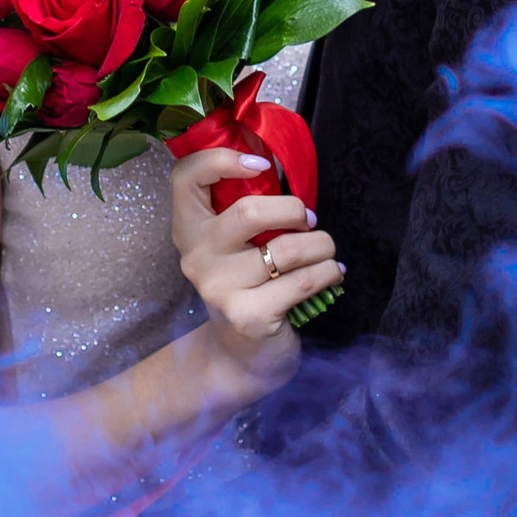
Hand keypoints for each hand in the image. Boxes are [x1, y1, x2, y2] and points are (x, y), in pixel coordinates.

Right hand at [170, 141, 343, 400]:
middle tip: (309, 221)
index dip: (222, 160)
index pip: (185, 176)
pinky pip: (303, 281)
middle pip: (249, 212)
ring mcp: (219, 289)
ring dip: (321, 244)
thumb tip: (283, 170)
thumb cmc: (247, 285)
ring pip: (286, 249)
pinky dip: (327, 271)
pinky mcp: (248, 316)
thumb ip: (244, 208)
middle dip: (295, 210)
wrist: (241, 356)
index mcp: (188, 228)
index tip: (262, 166)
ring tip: (326, 251)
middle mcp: (196, 256)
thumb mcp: (234, 244)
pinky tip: (331, 273)